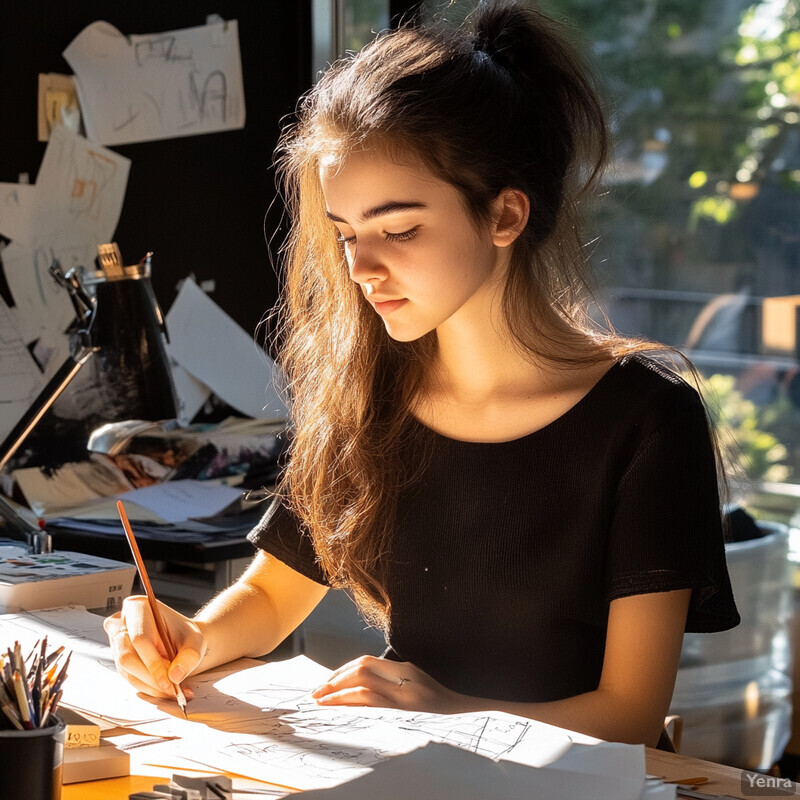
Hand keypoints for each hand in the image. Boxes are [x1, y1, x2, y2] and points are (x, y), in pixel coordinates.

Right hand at [104, 595, 206, 701]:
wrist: (181, 641)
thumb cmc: (185, 636)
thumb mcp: (196, 641)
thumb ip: (190, 656)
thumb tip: (175, 675)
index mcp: (138, 607)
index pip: (139, 638)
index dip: (153, 663)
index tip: (169, 681)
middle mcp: (121, 622)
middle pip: (127, 656)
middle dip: (150, 677)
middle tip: (171, 689)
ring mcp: (116, 642)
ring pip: (126, 671)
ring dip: (149, 685)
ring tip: (173, 691)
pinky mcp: (117, 658)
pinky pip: (128, 677)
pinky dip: (147, 687)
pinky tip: (163, 689)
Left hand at [311, 655, 467, 712]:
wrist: (459, 708)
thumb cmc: (437, 689)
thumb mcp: (414, 672)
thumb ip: (391, 671)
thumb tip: (361, 673)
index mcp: (404, 669)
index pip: (366, 664)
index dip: (343, 670)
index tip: (327, 679)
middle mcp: (403, 683)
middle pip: (362, 674)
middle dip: (336, 681)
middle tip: (316, 692)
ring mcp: (403, 699)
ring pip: (365, 693)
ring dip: (340, 695)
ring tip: (322, 701)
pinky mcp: (403, 711)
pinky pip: (374, 706)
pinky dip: (354, 705)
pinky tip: (341, 708)